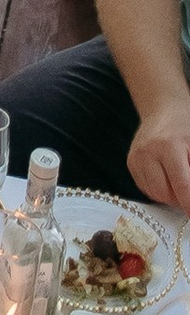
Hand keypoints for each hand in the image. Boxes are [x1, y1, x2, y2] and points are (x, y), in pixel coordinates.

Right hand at [129, 98, 189, 214]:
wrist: (163, 110)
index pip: (182, 187)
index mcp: (170, 147)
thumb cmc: (186, 129)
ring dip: (169, 195)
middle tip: (187, 191)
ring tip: (178, 181)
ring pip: (154, 194)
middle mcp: (148, 152)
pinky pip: (145, 188)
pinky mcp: (130, 162)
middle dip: (180, 199)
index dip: (189, 204)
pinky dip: (158, 189)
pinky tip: (165, 177)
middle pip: (165, 194)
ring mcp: (136, 157)